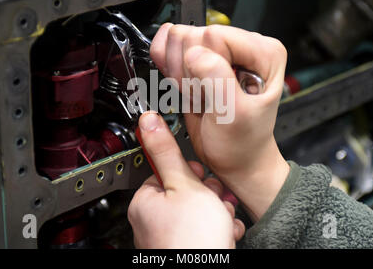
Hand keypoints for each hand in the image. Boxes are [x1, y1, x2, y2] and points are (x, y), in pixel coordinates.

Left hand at [128, 112, 244, 248]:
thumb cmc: (193, 240)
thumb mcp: (184, 184)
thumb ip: (167, 151)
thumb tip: (148, 122)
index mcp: (145, 203)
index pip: (168, 174)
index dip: (190, 173)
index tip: (201, 176)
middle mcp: (153, 223)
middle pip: (187, 193)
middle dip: (209, 194)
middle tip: (216, 199)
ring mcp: (171, 239)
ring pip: (200, 212)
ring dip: (219, 211)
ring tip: (224, 219)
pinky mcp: (188, 250)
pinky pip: (205, 232)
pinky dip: (219, 229)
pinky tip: (227, 233)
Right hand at [150, 24, 289, 220]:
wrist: (233, 158)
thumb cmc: (242, 142)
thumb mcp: (234, 115)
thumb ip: (217, 79)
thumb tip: (194, 54)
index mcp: (263, 52)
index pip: (213, 36)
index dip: (203, 67)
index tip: (210, 93)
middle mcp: (242, 46)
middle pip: (193, 35)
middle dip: (190, 73)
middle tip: (205, 97)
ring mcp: (218, 50)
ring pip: (178, 39)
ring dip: (181, 74)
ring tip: (200, 95)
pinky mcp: (198, 57)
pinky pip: (168, 45)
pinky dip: (169, 69)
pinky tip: (186, 88)